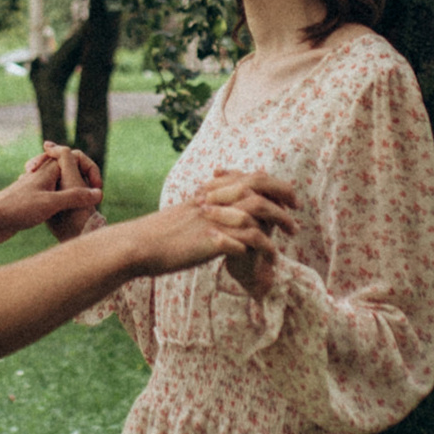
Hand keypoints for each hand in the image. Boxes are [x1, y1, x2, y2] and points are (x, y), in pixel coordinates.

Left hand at [0, 143, 101, 243]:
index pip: (73, 159)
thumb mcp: (51, 203)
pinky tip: (65, 220)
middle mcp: (42, 177)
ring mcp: (35, 190)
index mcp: (48, 171)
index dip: (88, 170)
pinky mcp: (29, 204)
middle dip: (82, 183)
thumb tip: (99, 194)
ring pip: (60, 188)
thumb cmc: (17, 209)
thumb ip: (75, 197)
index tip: (97, 187)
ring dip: (72, 196)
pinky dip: (61, 206)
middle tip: (93, 198)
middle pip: (68, 172)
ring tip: (84, 209)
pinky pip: (51, 200)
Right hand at [143, 166, 296, 283]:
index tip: (287, 193)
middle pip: (255, 186)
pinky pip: (246, 241)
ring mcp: (212, 220)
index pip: (246, 177)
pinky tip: (271, 255)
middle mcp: (212, 201)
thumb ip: (204, 210)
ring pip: (255, 210)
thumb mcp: (183, 215)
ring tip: (292, 231)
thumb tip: (217, 212)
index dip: (271, 182)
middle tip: (297, 207)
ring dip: (278, 220)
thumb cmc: (156, 236)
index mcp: (207, 194)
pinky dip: (262, 247)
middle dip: (281, 194)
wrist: (136, 246)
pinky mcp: (210, 241)